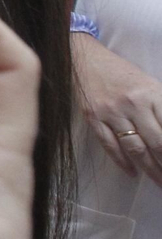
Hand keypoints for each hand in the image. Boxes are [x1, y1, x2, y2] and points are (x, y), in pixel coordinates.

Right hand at [72, 31, 161, 184]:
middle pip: (157, 143)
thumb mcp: (150, 85)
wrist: (84, 58)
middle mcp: (133, 104)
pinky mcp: (93, 117)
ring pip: (135, 148)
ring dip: (149, 168)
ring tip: (158, 181)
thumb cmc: (121, 72)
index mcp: (152, 94)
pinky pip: (110, 144)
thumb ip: (161, 108)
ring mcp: (111, 112)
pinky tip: (132, 172)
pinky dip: (122, 161)